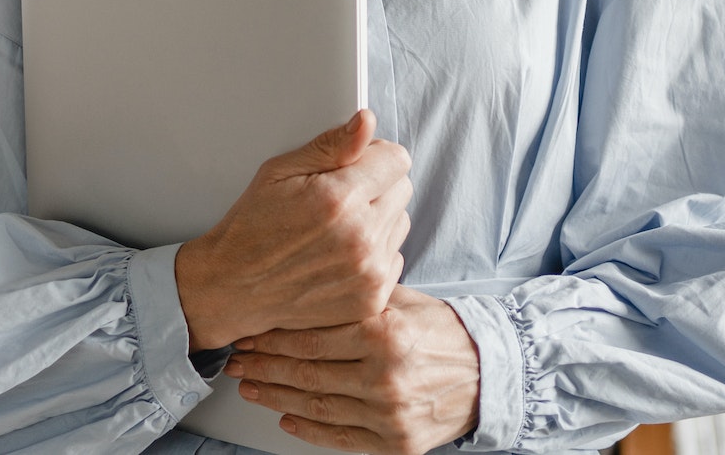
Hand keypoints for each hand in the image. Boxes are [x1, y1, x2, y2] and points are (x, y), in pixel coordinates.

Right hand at [175, 109, 411, 349]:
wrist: (234, 287)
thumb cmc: (253, 225)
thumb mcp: (280, 171)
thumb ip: (331, 145)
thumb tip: (367, 122)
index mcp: (339, 199)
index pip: (396, 159)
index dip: (374, 156)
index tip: (354, 164)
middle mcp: (360, 238)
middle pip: (402, 188)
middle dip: (376, 185)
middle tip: (339, 197)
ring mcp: (369, 273)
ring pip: (400, 222)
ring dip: (378, 220)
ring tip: (338, 227)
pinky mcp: (371, 300)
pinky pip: (395, 258)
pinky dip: (375, 254)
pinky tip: (340, 254)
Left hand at [224, 286, 481, 454]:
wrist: (487, 373)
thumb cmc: (442, 332)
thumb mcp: (402, 301)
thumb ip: (357, 298)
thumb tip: (305, 285)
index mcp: (384, 334)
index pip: (312, 338)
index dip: (273, 337)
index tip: (249, 332)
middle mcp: (385, 376)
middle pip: (306, 372)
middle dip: (263, 366)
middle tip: (237, 360)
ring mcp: (390, 413)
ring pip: (317, 406)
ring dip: (276, 397)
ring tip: (250, 386)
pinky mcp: (397, 443)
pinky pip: (341, 437)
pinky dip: (309, 428)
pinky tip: (286, 417)